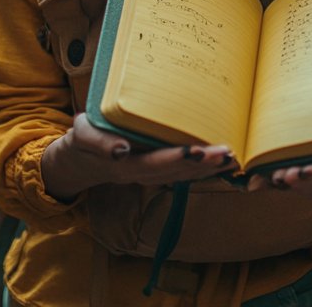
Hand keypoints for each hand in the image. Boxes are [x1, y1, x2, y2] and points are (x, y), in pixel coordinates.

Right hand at [40, 113, 235, 200]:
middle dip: (200, 164)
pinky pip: (183, 174)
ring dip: (208, 169)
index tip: (194, 152)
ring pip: (182, 176)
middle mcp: (139, 174)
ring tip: (232, 157)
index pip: (150, 163)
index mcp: (122, 164)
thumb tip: (121, 150)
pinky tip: (225, 162)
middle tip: (225, 153)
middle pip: (174, 172)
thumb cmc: (82, 141)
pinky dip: (204, 169)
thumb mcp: (81, 136)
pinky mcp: (157, 172)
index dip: (173, 159)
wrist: (79, 162)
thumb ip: (98, 142)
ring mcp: (149, 175)